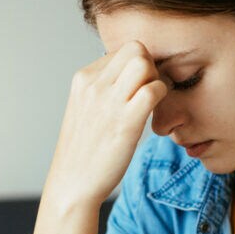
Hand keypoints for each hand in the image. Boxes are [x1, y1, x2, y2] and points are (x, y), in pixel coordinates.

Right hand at [44, 41, 167, 207]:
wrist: (72, 184)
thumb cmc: (83, 151)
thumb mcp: (84, 110)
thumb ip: (102, 89)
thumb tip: (128, 77)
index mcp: (83, 78)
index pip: (122, 50)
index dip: (139, 66)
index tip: (139, 88)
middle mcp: (93, 84)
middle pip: (136, 49)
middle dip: (151, 67)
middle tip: (151, 92)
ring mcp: (108, 101)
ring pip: (144, 63)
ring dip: (158, 80)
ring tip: (153, 104)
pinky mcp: (125, 121)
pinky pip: (154, 91)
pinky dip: (163, 99)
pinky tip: (155, 117)